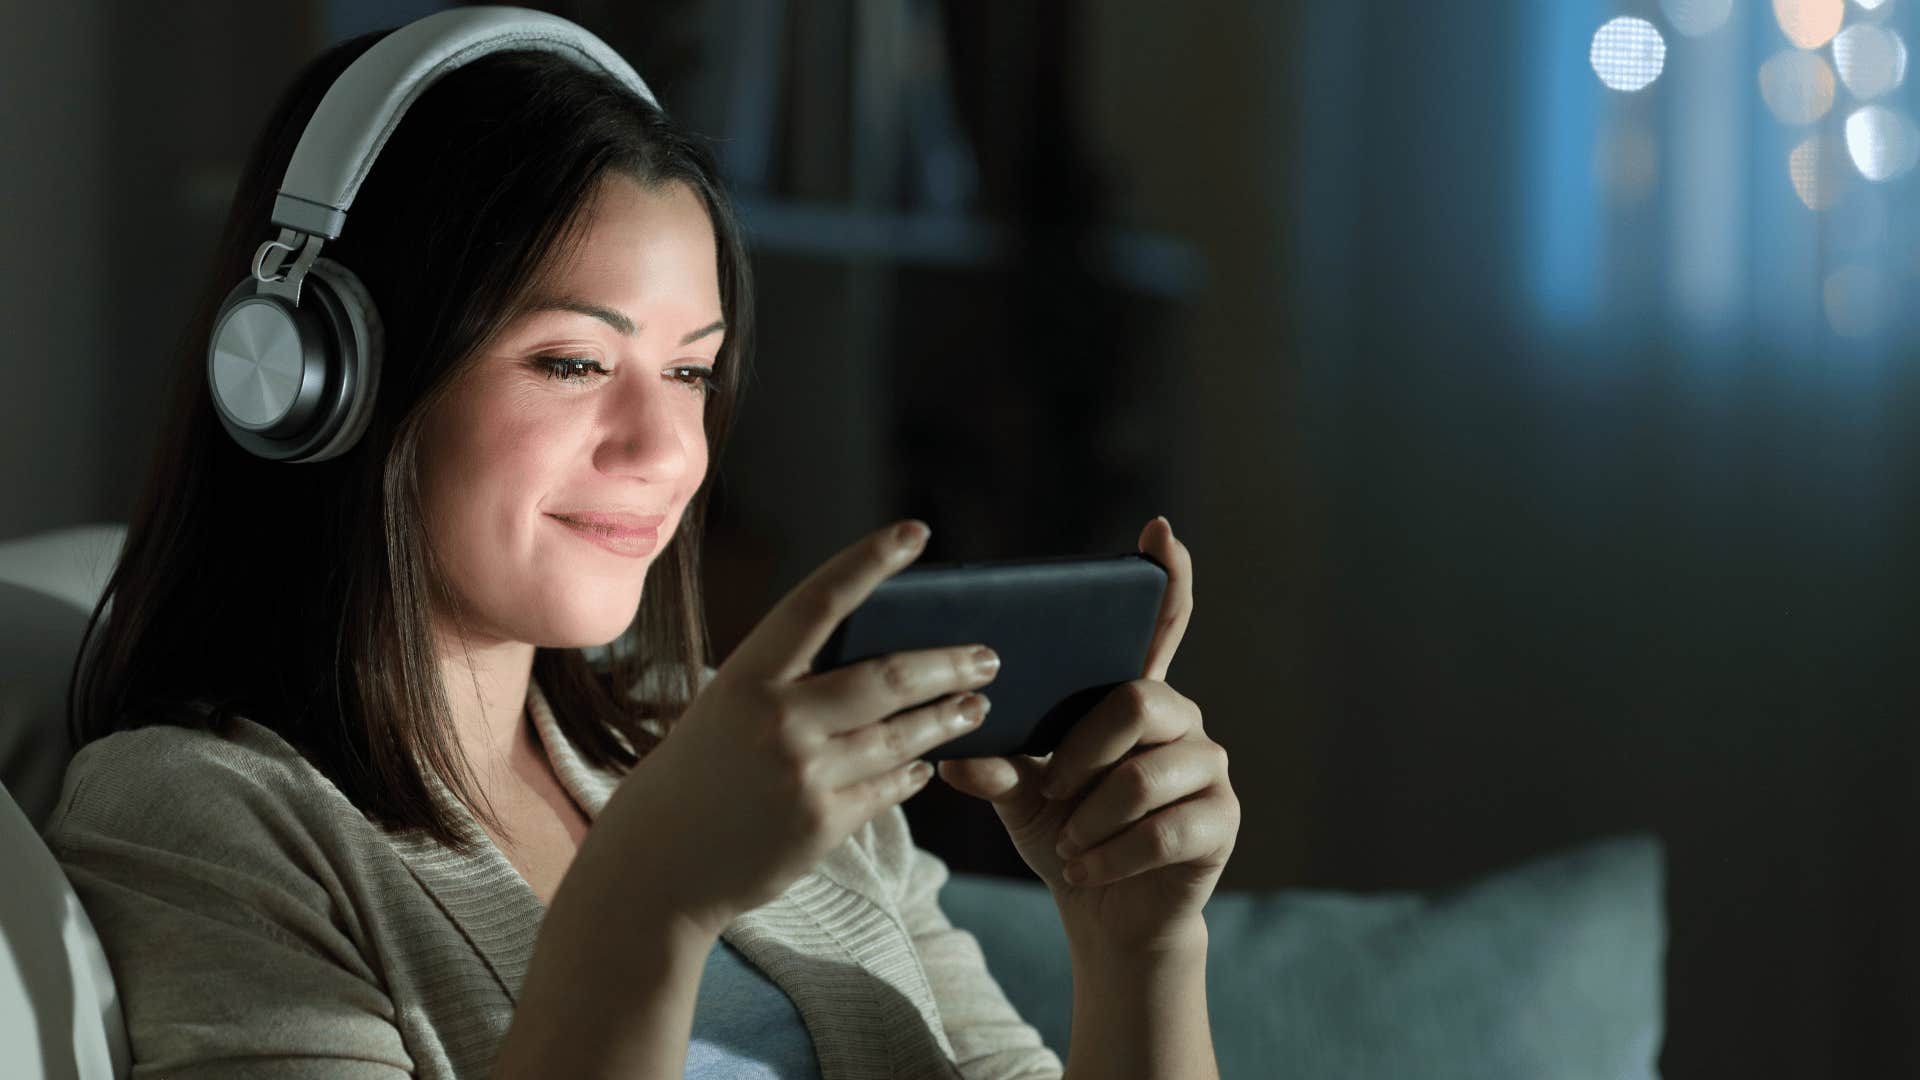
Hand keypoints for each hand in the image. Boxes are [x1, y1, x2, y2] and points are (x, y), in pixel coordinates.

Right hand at [584, 520, 1000, 940]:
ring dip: (948, 719)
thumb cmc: (695, 775)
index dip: (869, 562)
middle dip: (950, 664)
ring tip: (977, 706)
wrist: (656, 865)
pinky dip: (913, 772)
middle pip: (890, 677)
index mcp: (745, 677)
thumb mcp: (725, 709)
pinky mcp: (822, 824)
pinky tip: (927, 764)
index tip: (914, 533)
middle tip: (989, 656)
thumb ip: (789, 683)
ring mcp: (803, 774)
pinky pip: (888, 788)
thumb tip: (878, 658)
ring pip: (903, 736)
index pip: (820, 601)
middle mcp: (778, 719)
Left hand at [937, 517, 1238, 952]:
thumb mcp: (1022, 797)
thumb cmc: (1068, 837)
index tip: (1159, 531)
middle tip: (1052, 791)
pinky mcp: (1221, 819)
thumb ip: (997, 765)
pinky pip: (1163, 829)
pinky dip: (1111, 855)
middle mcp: (1182, 718)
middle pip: (1137, 699)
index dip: (1166, 578)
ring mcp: (1209, 767)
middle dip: (1082, 750)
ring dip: (1091, 816)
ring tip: (1067, 844)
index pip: (1161, 625)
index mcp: (1135, 696)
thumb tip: (954, 753)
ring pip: (1144, 774)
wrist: (1108, 913)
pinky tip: (1084, 869)